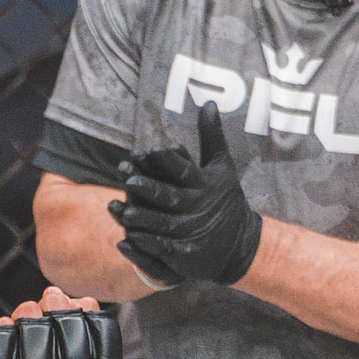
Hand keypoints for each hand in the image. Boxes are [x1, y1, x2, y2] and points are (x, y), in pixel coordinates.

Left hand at [109, 101, 262, 288]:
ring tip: (120, 211)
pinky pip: (161, 252)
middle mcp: (199, 209)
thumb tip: (208, 102)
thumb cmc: (224, 199)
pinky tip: (124, 241)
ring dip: (141, 219)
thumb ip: (211, 136)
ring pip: (162, 225)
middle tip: (129, 181)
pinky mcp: (185, 256)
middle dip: (150, 189)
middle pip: (171, 197)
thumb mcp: (221, 166)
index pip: (184, 169)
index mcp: (205, 185)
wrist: (238, 243)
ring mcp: (192, 234)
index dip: (166, 161)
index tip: (148, 151)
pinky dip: (143, 247)